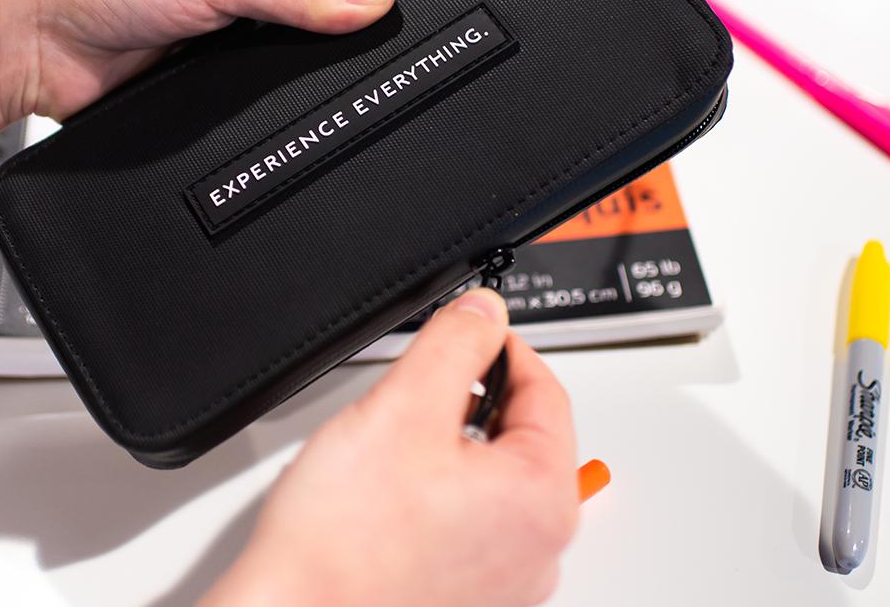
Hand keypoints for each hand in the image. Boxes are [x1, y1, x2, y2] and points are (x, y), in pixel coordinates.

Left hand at [0, 0, 395, 163]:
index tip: (416, 5)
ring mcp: (236, 45)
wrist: (32, 42)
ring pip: (302, 66)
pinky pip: (267, 105)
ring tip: (346, 91)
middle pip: (331, 17)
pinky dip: (284, 111)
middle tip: (386, 59)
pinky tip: (298, 117)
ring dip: (318, 77)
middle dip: (357, 36)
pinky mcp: (218, 90)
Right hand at [203, 289, 578, 606]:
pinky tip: (394, 494)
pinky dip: (442, 491)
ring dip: (453, 445)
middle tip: (421, 391)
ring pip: (493, 476)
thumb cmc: (341, 544)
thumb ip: (455, 343)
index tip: (472, 331)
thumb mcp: (404, 406)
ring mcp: (504, 583)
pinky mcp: (469, 598)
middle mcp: (537, 551)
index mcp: (542, 502)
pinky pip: (472, 520)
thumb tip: (485, 312)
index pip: (548, 392)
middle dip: (474, 398)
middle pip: (522, 435)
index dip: (504, 348)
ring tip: (397, 449)